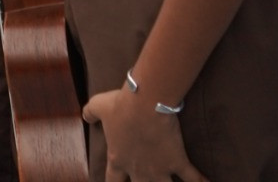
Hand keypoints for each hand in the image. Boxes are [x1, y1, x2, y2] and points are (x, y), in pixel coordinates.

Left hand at [85, 86, 205, 181]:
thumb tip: (85, 115)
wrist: (145, 103)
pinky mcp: (177, 161)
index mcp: (118, 158)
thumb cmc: (121, 104)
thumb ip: (90, 112)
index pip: (113, 181)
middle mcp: (137, 169)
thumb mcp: (99, 106)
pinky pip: (192, 178)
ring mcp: (158, 168)